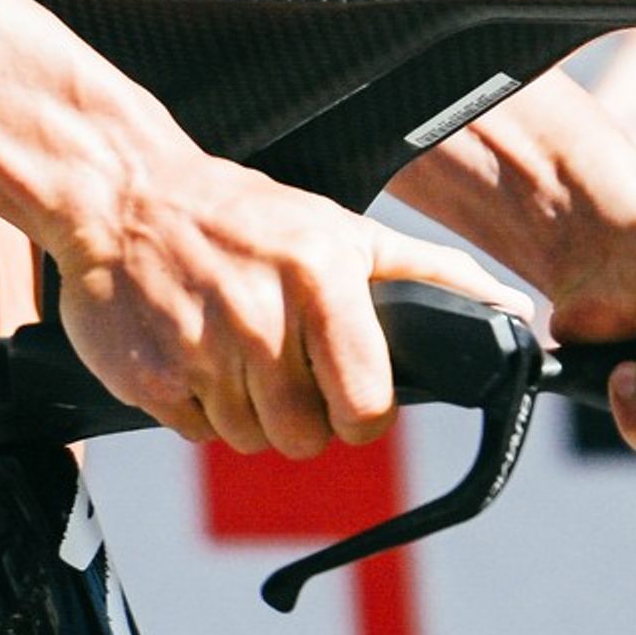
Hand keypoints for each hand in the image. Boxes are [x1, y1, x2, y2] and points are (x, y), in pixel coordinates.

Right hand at [52, 140, 527, 460]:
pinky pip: (193, 433)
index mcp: (321, 277)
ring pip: (248, 442)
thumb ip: (432, 274)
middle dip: (302, 417)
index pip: (368, 405)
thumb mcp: (344, 230)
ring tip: (234, 348)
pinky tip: (193, 350)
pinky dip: (196, 406)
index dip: (365, 414)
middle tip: (285, 366)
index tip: (351, 396)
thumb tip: (513, 312)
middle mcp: (261, 317)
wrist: (122, 192)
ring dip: (247, 412)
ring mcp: (199, 351)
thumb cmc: (245, 214)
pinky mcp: (148, 379)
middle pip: (305, 438)